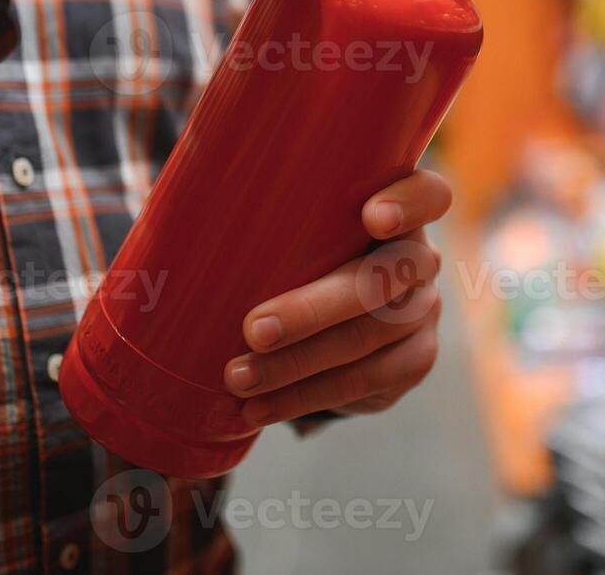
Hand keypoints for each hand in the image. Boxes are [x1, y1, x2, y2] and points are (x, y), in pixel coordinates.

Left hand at [223, 170, 450, 425]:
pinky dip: (306, 398)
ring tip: (238, 379)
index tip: (371, 216)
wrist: (334, 309)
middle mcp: (421, 258)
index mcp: (398, 209)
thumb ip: (264, 207)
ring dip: (300, 365)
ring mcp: (423, 311)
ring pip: (372, 338)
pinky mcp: (414, 360)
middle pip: (386, 279)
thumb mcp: (294, 222)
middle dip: (316, 308)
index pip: (429, 195)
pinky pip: (368, 383)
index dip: (409, 204)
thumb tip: (174, 200)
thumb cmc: (298, 247)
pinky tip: (260, 409)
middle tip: (255, 329)